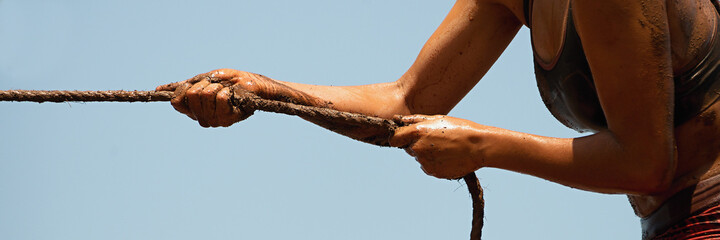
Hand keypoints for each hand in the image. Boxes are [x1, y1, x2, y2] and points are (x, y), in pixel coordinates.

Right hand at [156, 69, 273, 126]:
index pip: (177, 102)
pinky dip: (226, 90)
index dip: (184, 89)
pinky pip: (220, 98)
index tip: (196, 84)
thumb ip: (185, 86)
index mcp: (194, 110)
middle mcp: (202, 118)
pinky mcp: (227, 119)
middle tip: (215, 86)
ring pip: (204, 95)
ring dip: (216, 86)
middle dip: (203, 84)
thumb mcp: (204, 80)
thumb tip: (158, 90)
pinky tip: (232, 95)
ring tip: (226, 90)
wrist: (254, 86)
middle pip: (190, 96)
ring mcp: (214, 120)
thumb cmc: (231, 82)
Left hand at [389, 115, 485, 178]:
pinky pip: (428, 167)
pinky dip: (434, 163)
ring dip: (427, 154)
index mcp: (416, 133)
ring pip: (419, 158)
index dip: (398, 138)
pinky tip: (447, 156)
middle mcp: (417, 148)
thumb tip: (398, 119)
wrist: (478, 146)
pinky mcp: (432, 172)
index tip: (404, 138)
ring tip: (445, 148)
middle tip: (436, 139)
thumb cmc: (459, 128)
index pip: (393, 139)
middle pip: (408, 148)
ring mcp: (424, 162)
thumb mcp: (437, 119)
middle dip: (417, 144)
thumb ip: (415, 120)